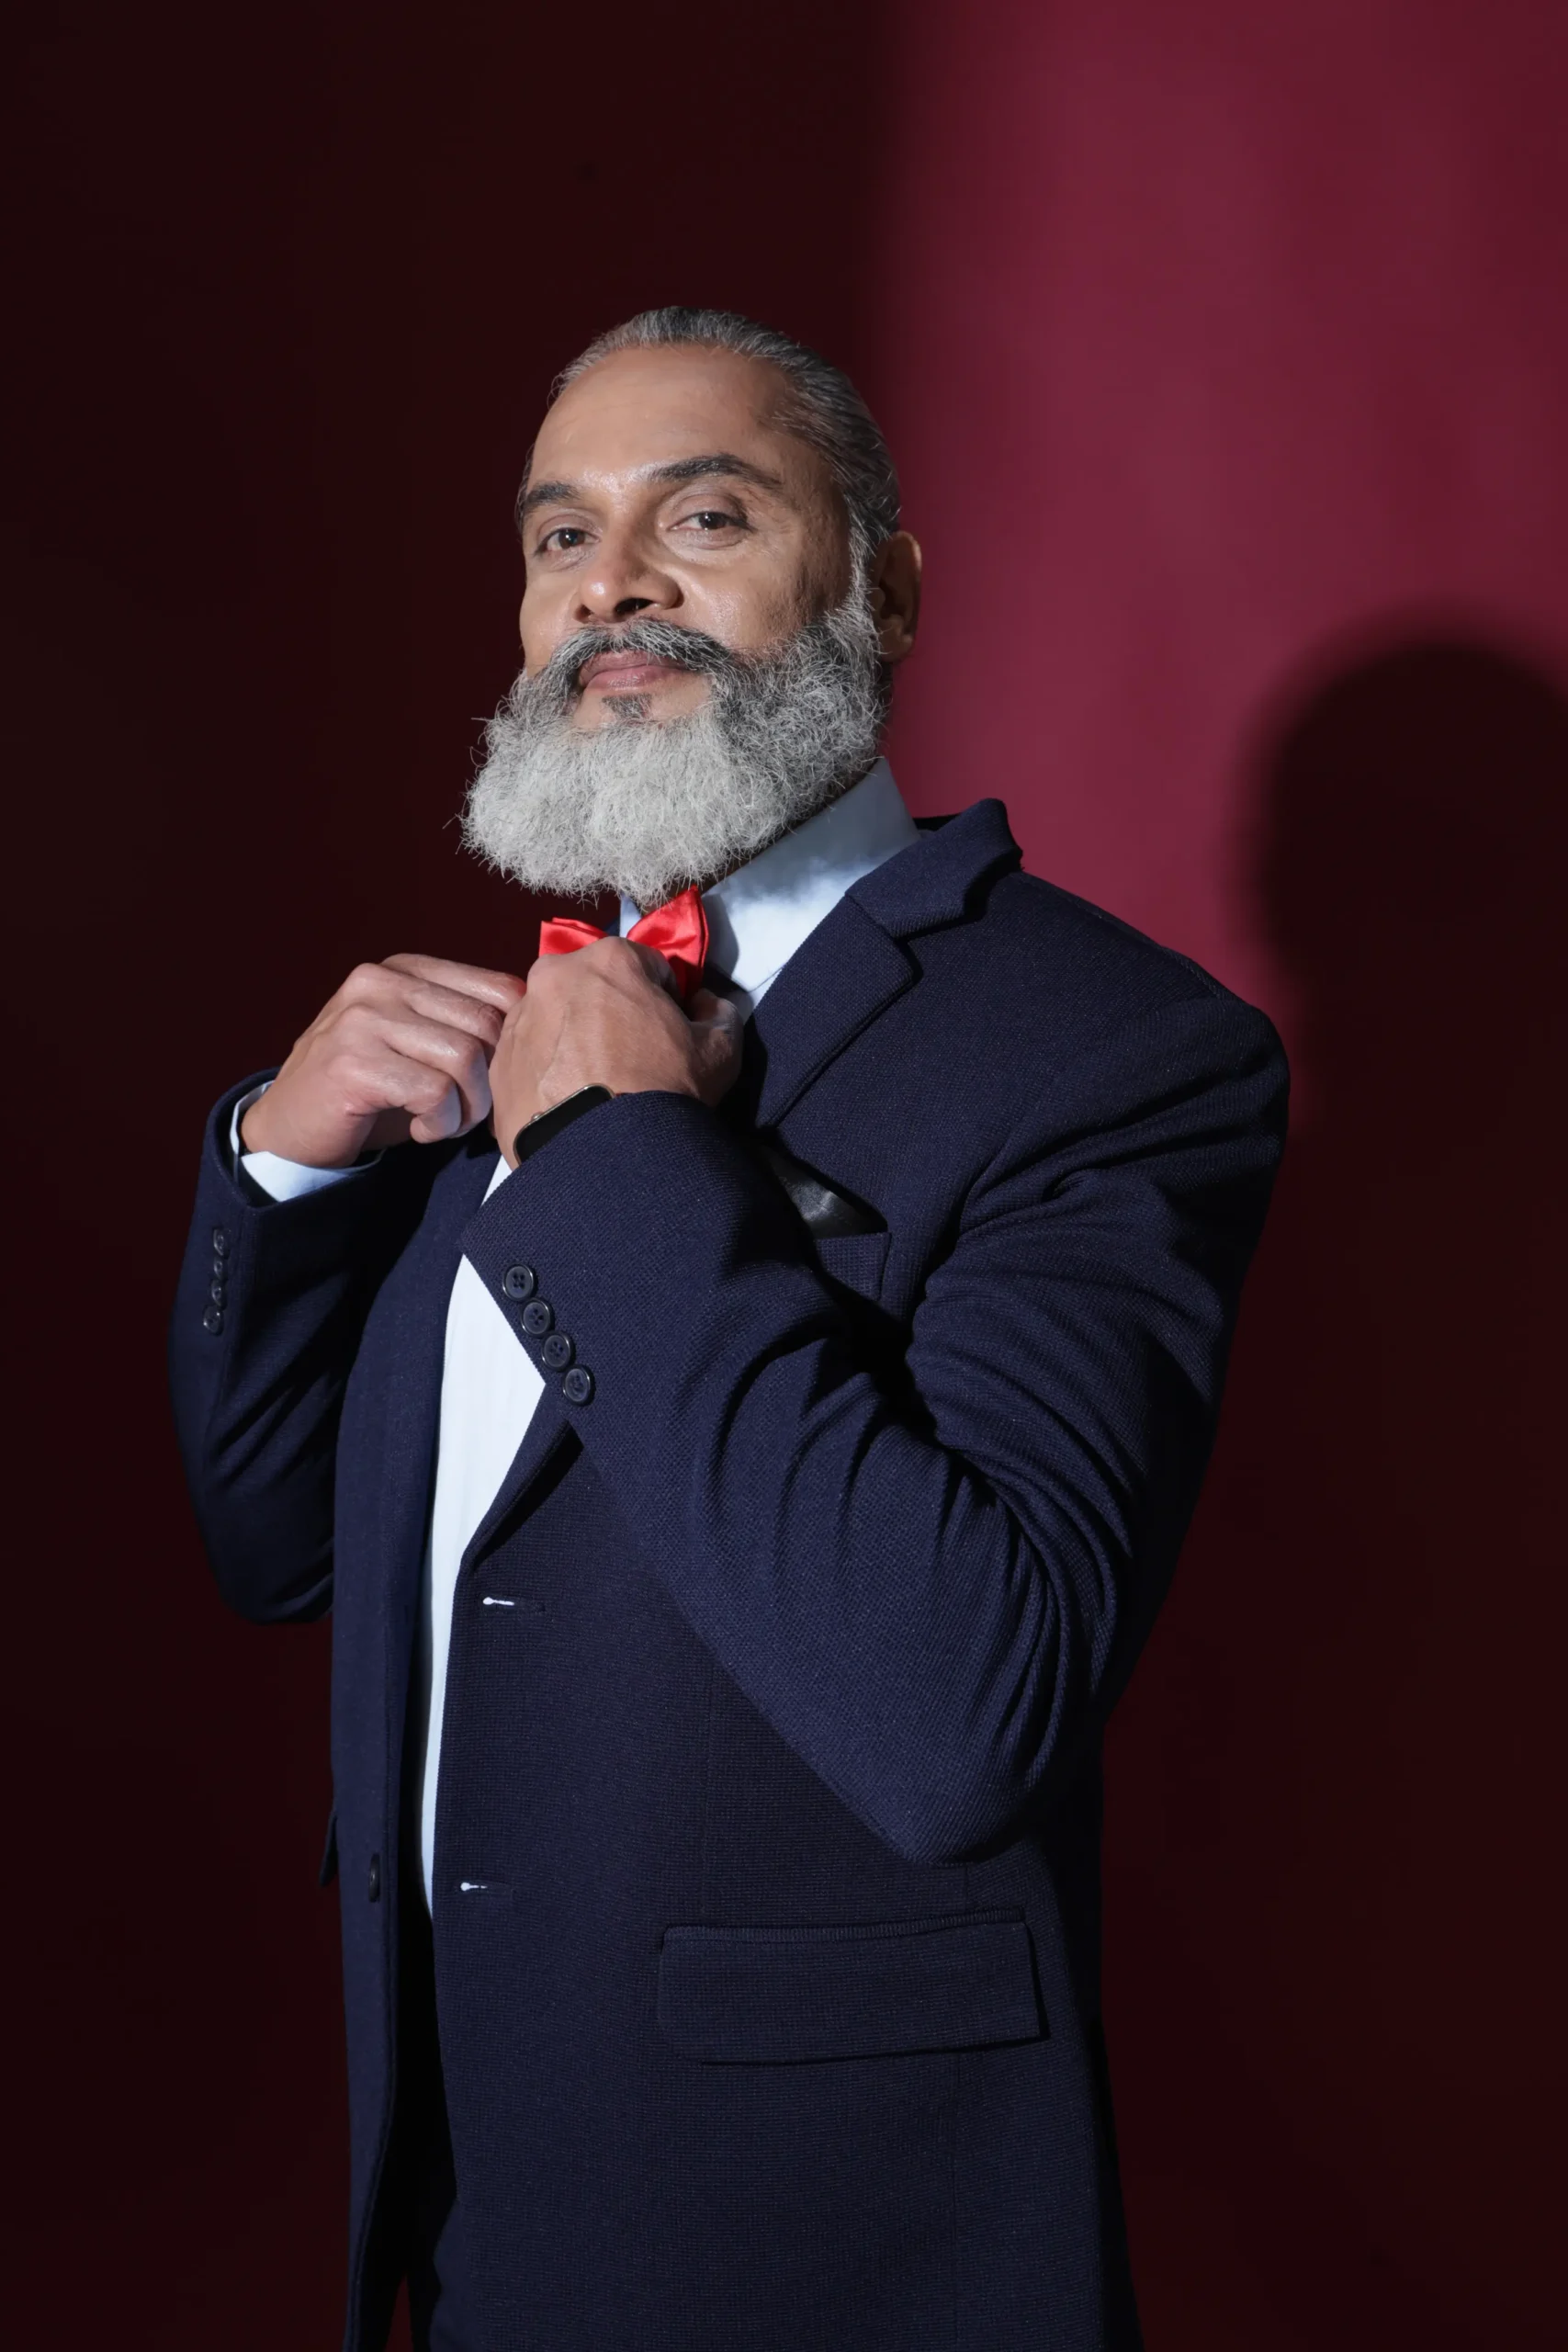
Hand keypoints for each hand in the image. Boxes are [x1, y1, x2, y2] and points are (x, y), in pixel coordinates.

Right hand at [239, 954, 526, 1167]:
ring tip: (443, 1121)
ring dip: (468, 1107)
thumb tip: (538, 1025)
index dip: (514, 1042)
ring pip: (465, 1058)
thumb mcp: (418, 1043)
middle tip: (469, 1112)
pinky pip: (435, 1092)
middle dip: (492, 1081)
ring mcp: (363, 1018)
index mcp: (405, 969)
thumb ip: (463, 1024)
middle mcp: (380, 982)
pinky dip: (441, 1123)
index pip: (498, 989)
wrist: (290, 1130)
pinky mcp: (353, 1061)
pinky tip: (421, 1130)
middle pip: (487, 1025)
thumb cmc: (367, 1091)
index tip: (494, 1079)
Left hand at [490, 938, 742, 1163]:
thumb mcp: (721, 1048)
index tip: (668, 1029)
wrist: (604, 1156)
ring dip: (575, 1039)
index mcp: (608, 959)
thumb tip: (704, 1005)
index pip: (647, 966)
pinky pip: (531, 1057)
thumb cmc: (664, 1089)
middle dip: (612, 1011)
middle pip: (592, 987)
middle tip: (631, 1056)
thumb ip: (718, 1012)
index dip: (664, 998)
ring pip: (556, 1019)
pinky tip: (571, 1101)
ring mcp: (518, 1020)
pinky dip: (548, 1071)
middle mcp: (553, 977)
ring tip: (597, 1083)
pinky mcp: (499, 1064)